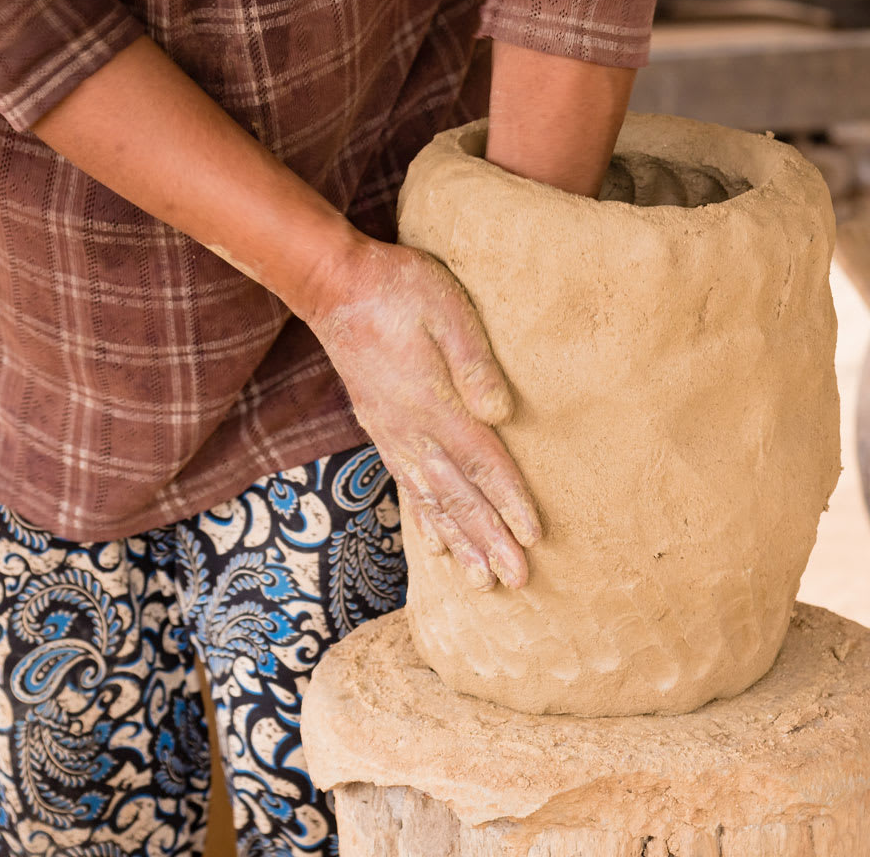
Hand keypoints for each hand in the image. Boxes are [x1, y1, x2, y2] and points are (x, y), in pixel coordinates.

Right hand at [296, 235, 539, 589]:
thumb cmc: (399, 289)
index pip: (481, 462)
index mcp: (433, 403)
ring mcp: (392, 434)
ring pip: (430, 501)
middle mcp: (411, 430)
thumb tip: (502, 413)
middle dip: (489, 540)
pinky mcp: (381, 429)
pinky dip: (424, 521)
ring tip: (481, 582)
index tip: (534, 538)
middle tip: (516, 579)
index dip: (509, 501)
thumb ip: (474, 362)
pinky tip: (437, 546)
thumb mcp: (447, 309)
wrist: (335, 286)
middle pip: (458, 495)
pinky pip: (406, 486)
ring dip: (459, 542)